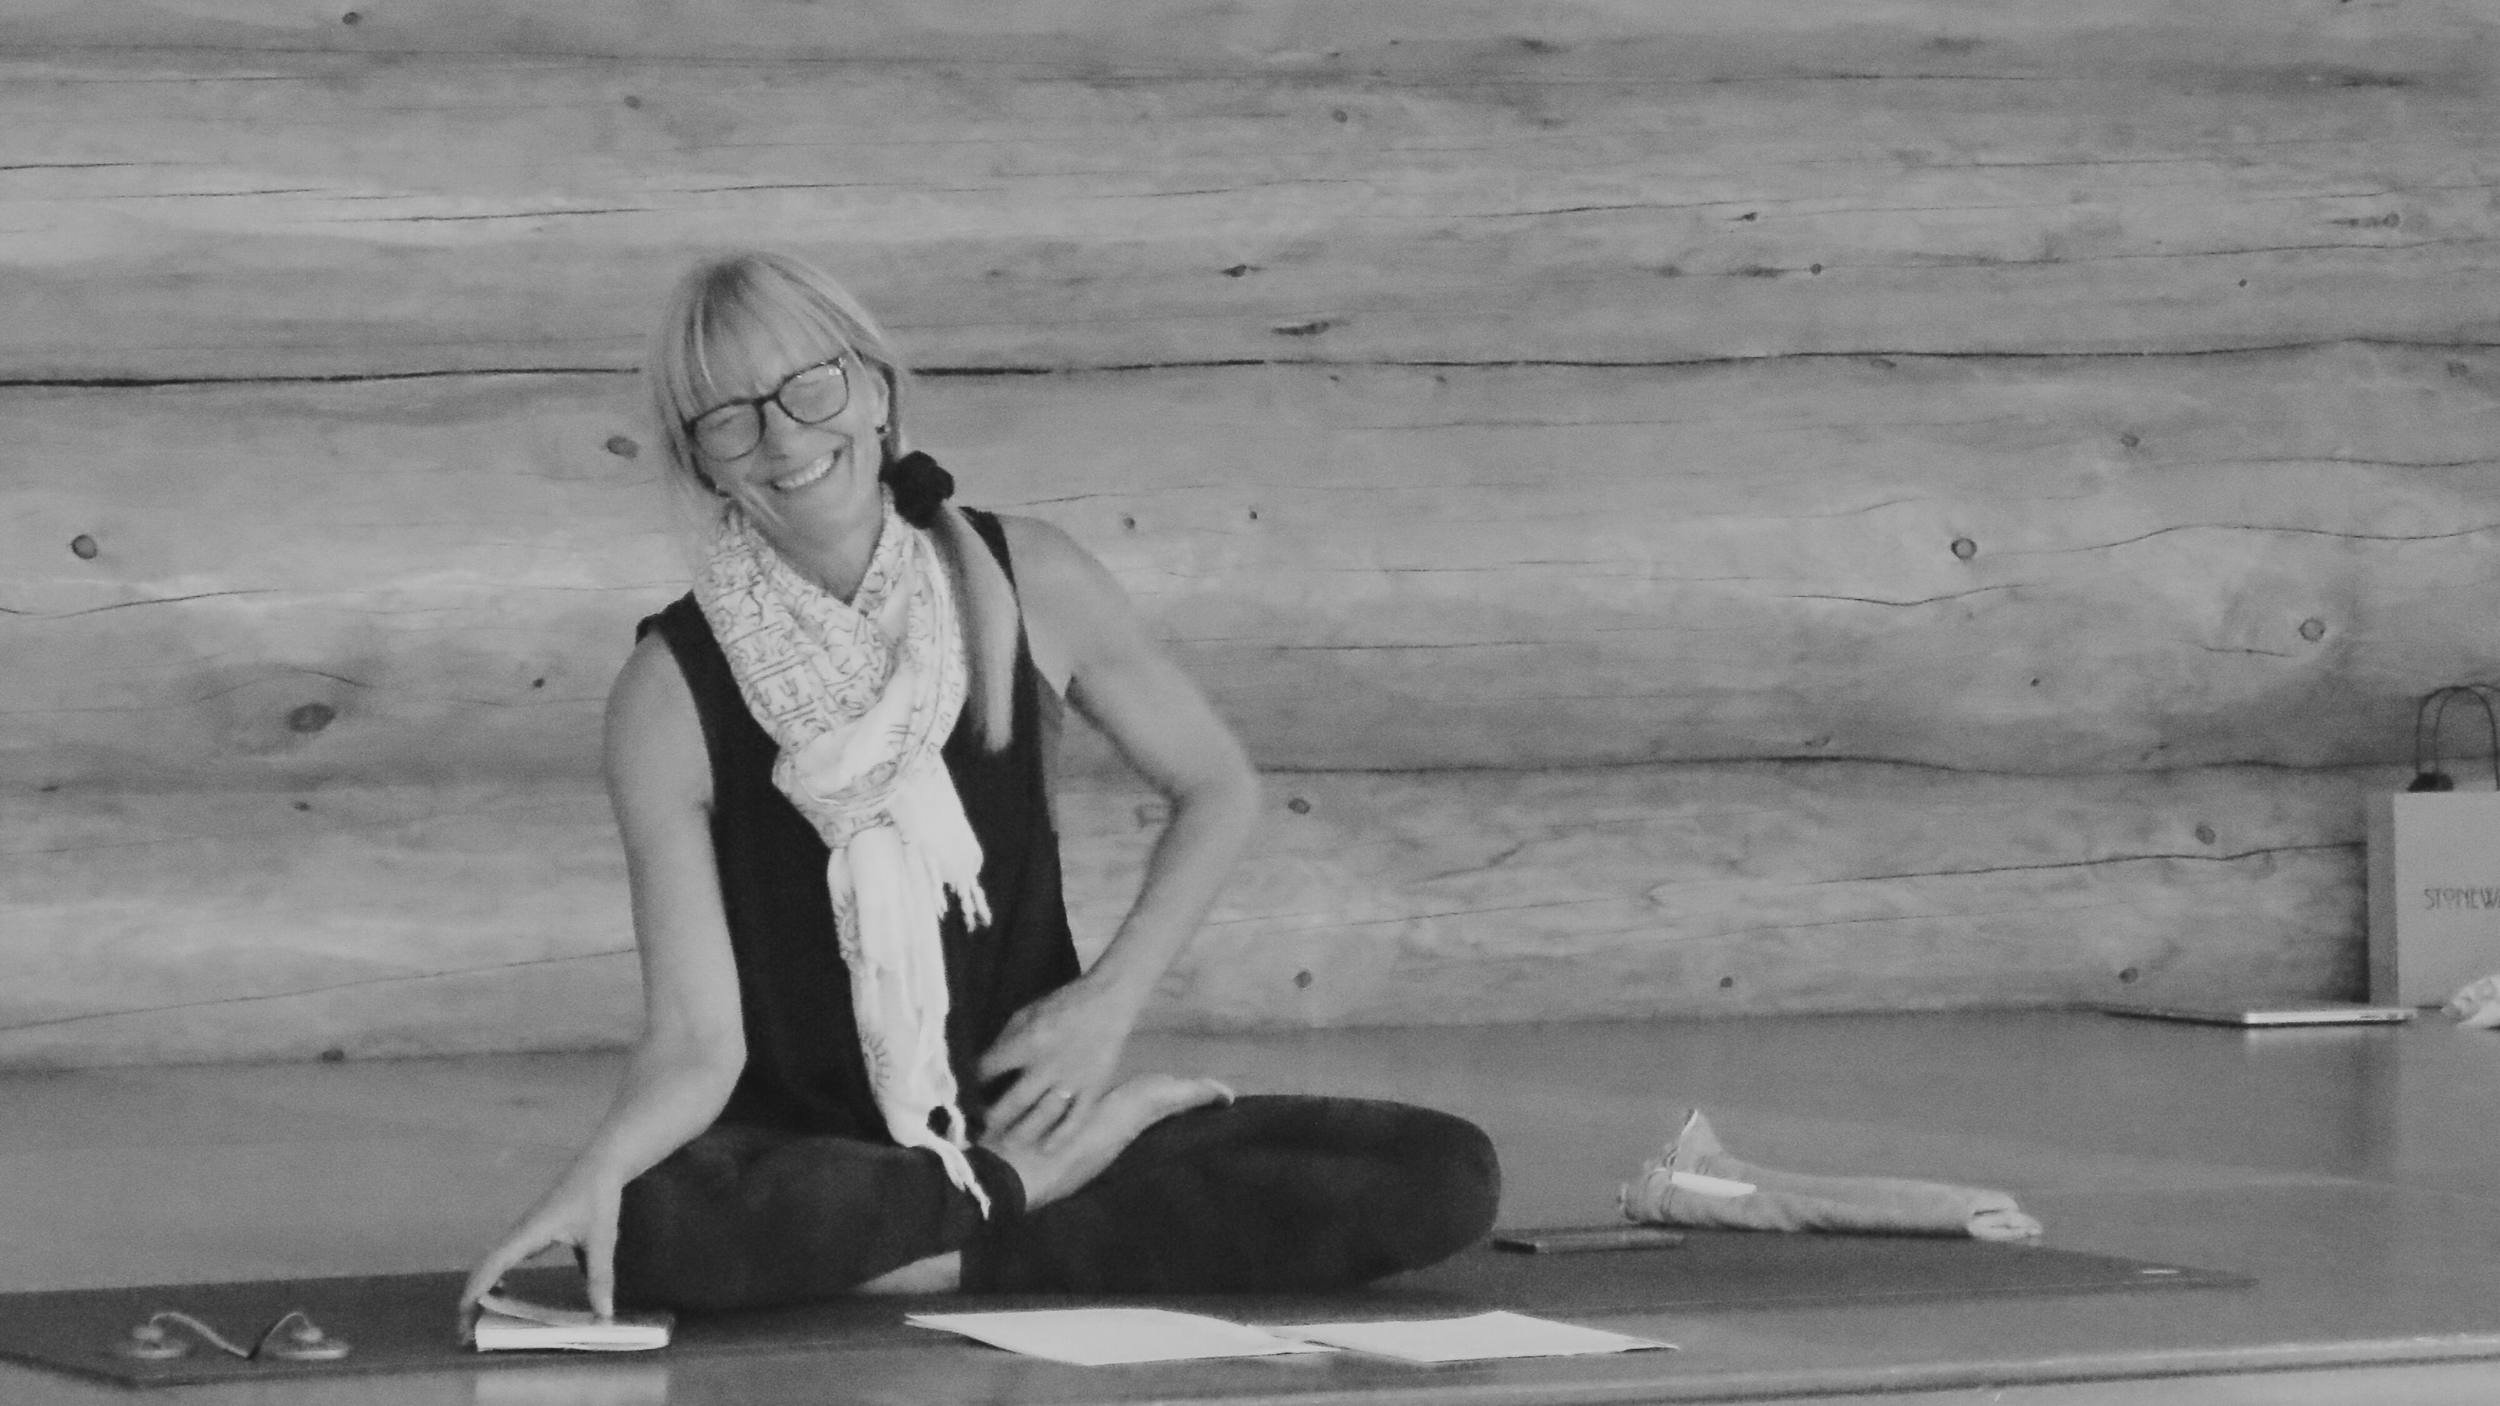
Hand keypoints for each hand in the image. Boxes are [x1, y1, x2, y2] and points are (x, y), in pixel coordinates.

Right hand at [457, 1172, 621, 1338]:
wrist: (600, 1166)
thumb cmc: (597, 1198)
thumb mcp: (601, 1238)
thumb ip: (600, 1276)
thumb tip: (603, 1315)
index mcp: (528, 1233)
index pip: (492, 1266)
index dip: (475, 1293)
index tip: (465, 1319)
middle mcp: (518, 1233)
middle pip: (483, 1268)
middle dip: (471, 1299)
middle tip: (467, 1333)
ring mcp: (522, 1232)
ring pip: (491, 1262)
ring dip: (482, 1288)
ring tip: (479, 1319)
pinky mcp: (530, 1232)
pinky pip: (504, 1257)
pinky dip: (496, 1277)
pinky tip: (504, 1291)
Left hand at [976, 974, 1146, 1149]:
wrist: (1108, 1000)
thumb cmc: (1061, 1005)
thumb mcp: (1025, 1013)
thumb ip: (1005, 1040)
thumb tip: (983, 1066)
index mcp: (1027, 1042)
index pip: (989, 1071)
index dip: (973, 1087)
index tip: (963, 1102)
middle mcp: (1047, 1066)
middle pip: (1013, 1102)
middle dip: (992, 1121)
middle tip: (978, 1135)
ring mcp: (1072, 1080)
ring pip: (1042, 1116)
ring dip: (1021, 1133)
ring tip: (1005, 1145)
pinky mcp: (1093, 1088)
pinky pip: (1076, 1118)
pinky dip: (1061, 1136)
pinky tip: (1047, 1149)